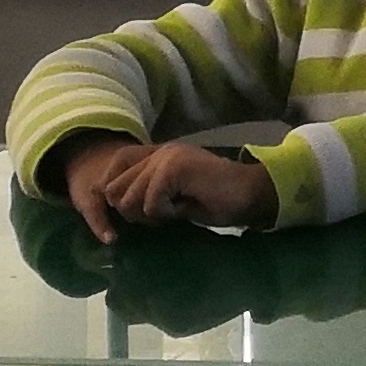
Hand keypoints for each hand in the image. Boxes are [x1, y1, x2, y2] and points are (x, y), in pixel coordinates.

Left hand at [60, 136, 276, 238]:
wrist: (252, 194)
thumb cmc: (216, 200)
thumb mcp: (173, 196)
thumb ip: (146, 193)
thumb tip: (116, 205)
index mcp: (160, 153)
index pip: (117, 163)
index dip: (114, 191)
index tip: (134, 210)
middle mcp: (161, 151)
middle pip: (114, 188)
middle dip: (132, 210)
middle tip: (162, 213)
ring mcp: (167, 157)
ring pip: (129, 199)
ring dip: (150, 214)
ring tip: (176, 209)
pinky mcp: (174, 169)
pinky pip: (150, 204)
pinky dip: (166, 214)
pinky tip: (185, 207)